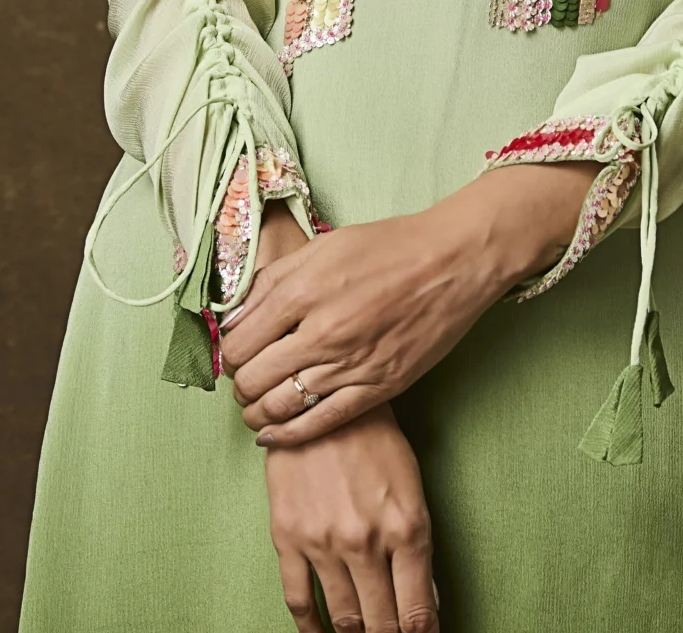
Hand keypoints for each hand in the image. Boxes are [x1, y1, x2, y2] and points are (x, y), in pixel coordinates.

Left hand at [220, 160, 600, 446]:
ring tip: (256, 407)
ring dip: (257, 412)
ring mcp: (350, 365)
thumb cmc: (388, 246)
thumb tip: (235, 316)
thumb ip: (273, 280)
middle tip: (245, 379)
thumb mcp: (323, 246)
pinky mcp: (377, 389)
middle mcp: (321, 332)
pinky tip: (273, 435)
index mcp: (303, 291)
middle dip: (240, 384)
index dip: (230, 353)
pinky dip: (287, 435)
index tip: (236, 352)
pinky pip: (318, 424)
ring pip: (278, 408)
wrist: (452, 262)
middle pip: (252, 379)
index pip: (239, 343)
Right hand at [265, 402, 437, 631]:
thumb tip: (426, 600)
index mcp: (406, 527)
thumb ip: (419, 545)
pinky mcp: (288, 538)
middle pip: (382, 623)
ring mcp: (324, 543)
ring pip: (344, 619)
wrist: (320, 402)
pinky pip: (299, 600)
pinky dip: (311, 629)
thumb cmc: (374, 438)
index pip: (418, 612)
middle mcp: (366, 542)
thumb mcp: (412, 485)